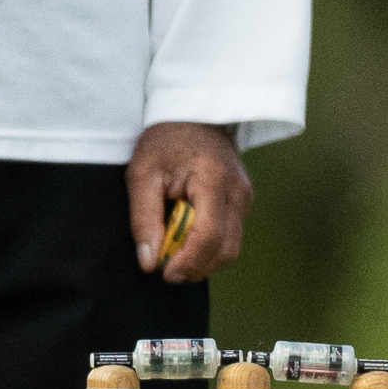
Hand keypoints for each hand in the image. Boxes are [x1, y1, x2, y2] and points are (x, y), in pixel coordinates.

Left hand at [127, 122, 250, 284]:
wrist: (194, 116)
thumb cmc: (165, 141)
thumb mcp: (142, 175)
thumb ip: (144, 219)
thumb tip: (149, 261)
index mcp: (213, 180)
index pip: (210, 235)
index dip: (188, 262)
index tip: (164, 272)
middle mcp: (238, 192)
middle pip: (226, 249)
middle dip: (195, 267)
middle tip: (166, 268)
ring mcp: (245, 198)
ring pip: (232, 249)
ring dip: (203, 260)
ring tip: (175, 253)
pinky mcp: (244, 203)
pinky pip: (231, 237)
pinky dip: (209, 247)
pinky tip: (188, 239)